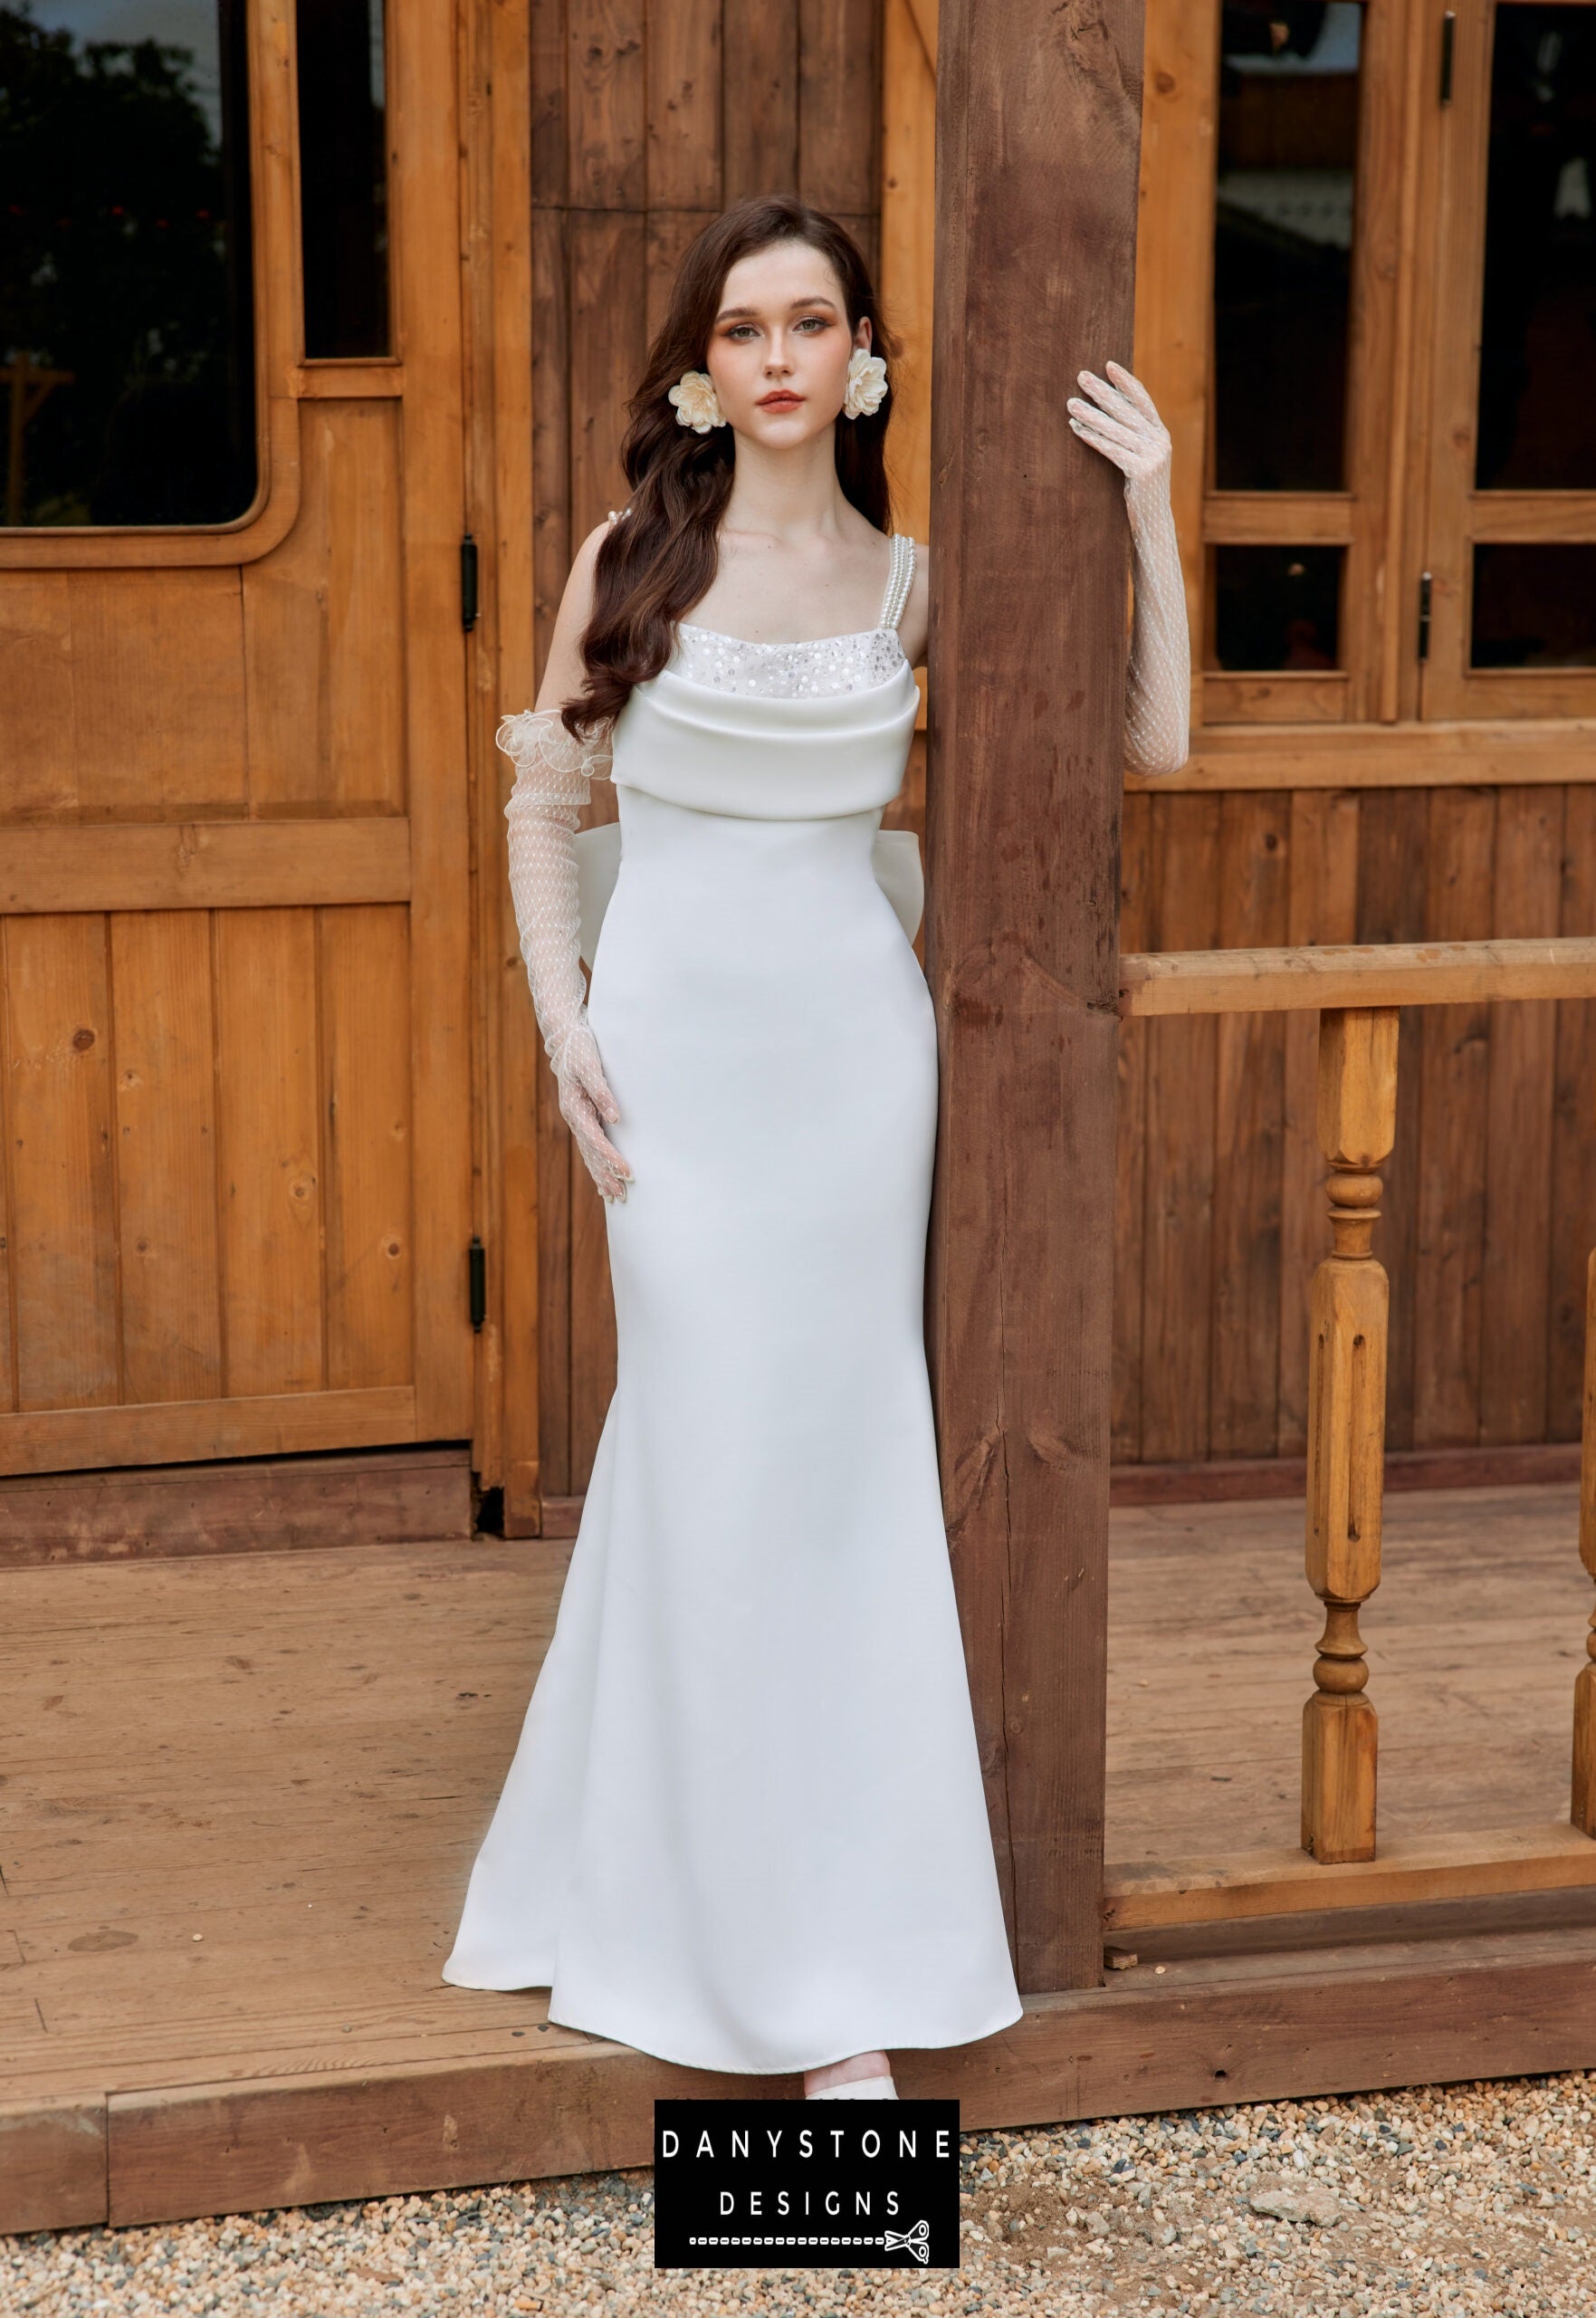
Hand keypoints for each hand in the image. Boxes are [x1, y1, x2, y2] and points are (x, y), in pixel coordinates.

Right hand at [553, 1014, 632, 1201]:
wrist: (565, 1038)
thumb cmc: (579, 1049)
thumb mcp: (590, 1066)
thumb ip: (602, 1092)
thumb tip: (614, 1117)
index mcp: (574, 1108)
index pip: (595, 1140)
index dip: (611, 1158)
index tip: (627, 1173)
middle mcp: (574, 1118)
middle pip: (590, 1153)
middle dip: (605, 1175)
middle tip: (622, 1195)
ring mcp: (577, 1119)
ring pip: (588, 1153)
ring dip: (600, 1174)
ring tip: (614, 1195)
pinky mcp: (583, 1116)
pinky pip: (589, 1146)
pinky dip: (596, 1163)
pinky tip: (602, 1178)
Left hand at [1067, 361, 1171, 498]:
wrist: (1154, 524)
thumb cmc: (1141, 491)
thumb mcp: (1143, 459)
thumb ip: (1134, 437)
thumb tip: (1110, 411)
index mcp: (1161, 434)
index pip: (1142, 399)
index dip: (1125, 381)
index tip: (1108, 365)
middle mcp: (1159, 441)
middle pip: (1126, 409)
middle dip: (1102, 391)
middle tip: (1081, 376)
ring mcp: (1153, 455)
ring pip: (1116, 428)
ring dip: (1090, 414)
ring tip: (1070, 402)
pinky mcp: (1141, 471)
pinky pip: (1111, 449)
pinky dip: (1092, 437)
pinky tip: (1076, 427)